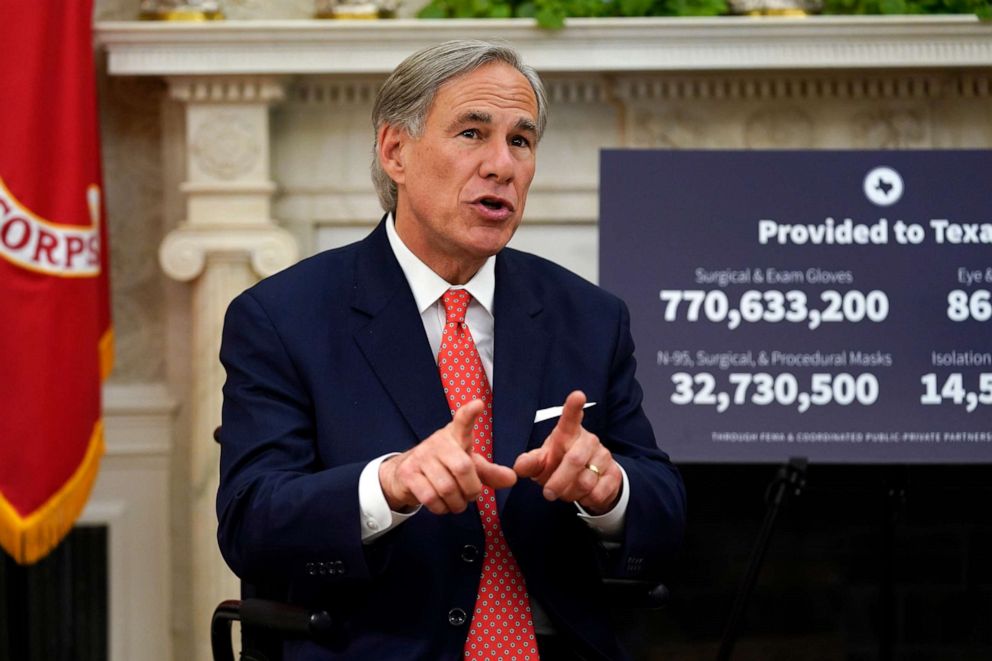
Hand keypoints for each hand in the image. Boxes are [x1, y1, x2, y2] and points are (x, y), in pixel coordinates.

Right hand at [379, 399, 516, 514]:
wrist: (406, 475)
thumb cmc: (444, 466)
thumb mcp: (469, 465)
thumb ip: (490, 472)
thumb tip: (512, 479)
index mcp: (456, 436)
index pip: (462, 421)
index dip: (470, 413)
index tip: (478, 405)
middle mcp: (438, 442)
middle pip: (463, 468)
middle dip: (472, 489)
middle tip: (471, 495)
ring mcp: (421, 457)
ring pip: (447, 488)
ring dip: (457, 503)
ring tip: (457, 502)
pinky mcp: (408, 473)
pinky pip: (431, 498)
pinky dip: (442, 508)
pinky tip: (442, 504)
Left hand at [513, 391, 621, 514]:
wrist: (586, 481)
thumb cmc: (558, 464)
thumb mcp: (541, 463)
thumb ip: (529, 464)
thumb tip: (519, 467)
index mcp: (568, 433)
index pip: (571, 417)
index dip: (573, 407)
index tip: (578, 395)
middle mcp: (588, 440)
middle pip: (575, 460)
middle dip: (558, 481)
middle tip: (548, 493)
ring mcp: (604, 456)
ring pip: (585, 481)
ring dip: (570, 493)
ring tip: (565, 491)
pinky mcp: (615, 473)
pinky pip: (598, 493)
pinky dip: (585, 500)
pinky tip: (582, 495)